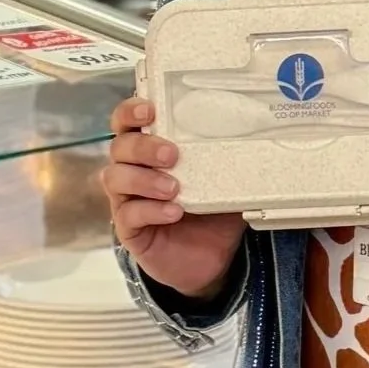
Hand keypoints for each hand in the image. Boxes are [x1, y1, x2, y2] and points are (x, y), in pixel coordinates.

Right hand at [102, 98, 246, 300]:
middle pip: (120, 147)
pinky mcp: (129, 229)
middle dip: (143, 147)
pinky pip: (128, 215)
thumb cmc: (212, 208)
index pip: (127, 122)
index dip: (131, 111)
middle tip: (172, 154)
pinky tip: (174, 212)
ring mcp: (127, 199)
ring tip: (174, 187)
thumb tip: (253, 131)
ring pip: (115, 178)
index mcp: (151, 149)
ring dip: (144, 179)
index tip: (150, 110)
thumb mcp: (224, 178)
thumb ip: (226, 156)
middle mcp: (133, 170)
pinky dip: (151, 210)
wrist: (212, 257)